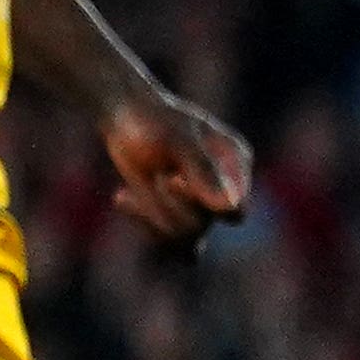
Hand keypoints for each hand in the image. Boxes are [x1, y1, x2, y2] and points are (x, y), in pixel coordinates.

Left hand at [102, 86, 251, 243]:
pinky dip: (145, 223)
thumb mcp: (176, 140)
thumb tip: (229, 207)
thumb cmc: (154, 120)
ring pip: (181, 237)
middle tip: (156, 177)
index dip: (200, 205)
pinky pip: (171, 242)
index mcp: (236, 164)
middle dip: (166, 206)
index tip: (172, 179)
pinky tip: (123, 197)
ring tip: (136, 185)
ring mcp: (202, 202)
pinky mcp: (178, 213)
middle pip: (200, 226)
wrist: (126, 117)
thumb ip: (202, 171)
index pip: (233, 211)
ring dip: (150, 213)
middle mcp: (224, 188)